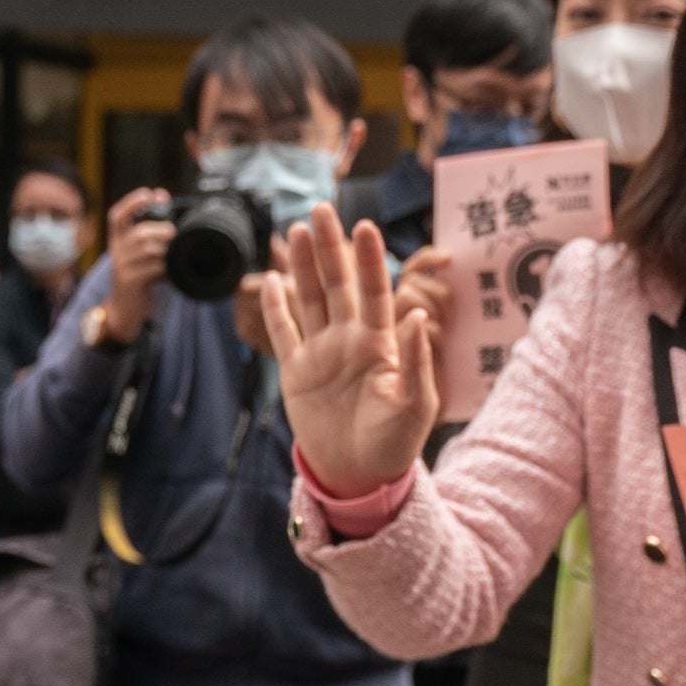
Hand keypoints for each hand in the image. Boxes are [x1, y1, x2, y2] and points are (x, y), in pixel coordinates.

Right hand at [88, 189, 172, 347]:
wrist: (125, 309)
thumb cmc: (139, 277)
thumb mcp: (140, 253)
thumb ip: (151, 231)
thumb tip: (163, 197)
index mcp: (117, 240)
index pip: (117, 216)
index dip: (132, 202)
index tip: (149, 193)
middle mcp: (116, 251)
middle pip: (139, 233)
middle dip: (161, 230)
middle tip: (175, 234)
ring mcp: (121, 267)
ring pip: (147, 250)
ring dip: (167, 250)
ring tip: (176, 253)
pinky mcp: (130, 282)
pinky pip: (152, 269)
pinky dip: (166, 268)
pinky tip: (171, 271)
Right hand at [254, 206, 441, 494]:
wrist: (359, 477)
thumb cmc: (395, 444)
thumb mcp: (414, 404)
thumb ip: (414, 358)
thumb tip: (414, 314)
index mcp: (380, 343)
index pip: (375, 291)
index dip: (369, 259)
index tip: (365, 226)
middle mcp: (350, 340)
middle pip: (338, 284)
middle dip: (331, 247)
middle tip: (322, 209)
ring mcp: (321, 353)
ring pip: (310, 298)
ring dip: (304, 265)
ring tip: (299, 229)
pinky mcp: (296, 372)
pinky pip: (284, 332)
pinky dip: (276, 307)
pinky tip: (271, 278)